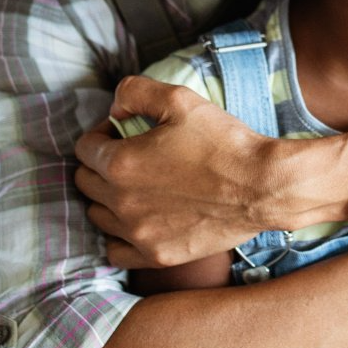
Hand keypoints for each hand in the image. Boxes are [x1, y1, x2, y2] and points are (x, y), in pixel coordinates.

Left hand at [74, 75, 281, 269]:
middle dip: (101, 165)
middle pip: (86, 182)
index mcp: (121, 163)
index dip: (102, 134)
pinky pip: (115, 251)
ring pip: (97, 215)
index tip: (124, 132)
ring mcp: (138, 233)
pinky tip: (137, 220)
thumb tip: (114, 108)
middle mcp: (121, 202)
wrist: (262, 186)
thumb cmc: (223, 141)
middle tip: (131, 156)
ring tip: (136, 186)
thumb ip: (135, 92)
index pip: (85, 148)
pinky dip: (119, 235)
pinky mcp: (157, 255)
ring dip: (107, 198)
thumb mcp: (180, 99)